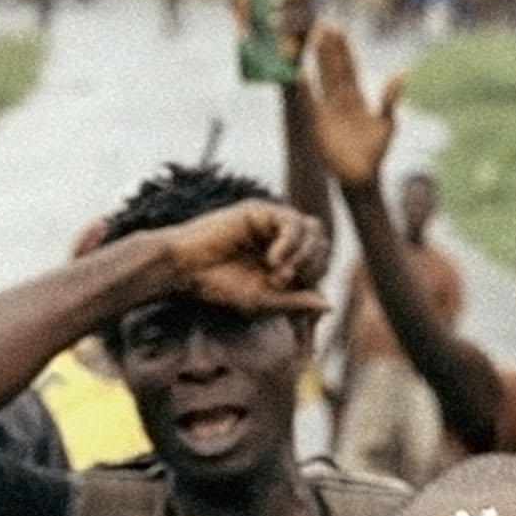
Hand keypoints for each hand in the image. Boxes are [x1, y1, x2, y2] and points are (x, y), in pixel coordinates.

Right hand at [146, 195, 331, 318]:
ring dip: (303, 256)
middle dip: (312, 268)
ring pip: (314, 231)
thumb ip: (295, 303)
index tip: (291, 299)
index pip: (320, 266)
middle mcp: (283, 240)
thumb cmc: (218, 286)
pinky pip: (293, 222)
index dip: (315, 284)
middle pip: (323, 246)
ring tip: (278, 274)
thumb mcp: (262, 301)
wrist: (185, 268)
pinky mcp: (261, 210)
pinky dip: (290, 243)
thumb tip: (330, 304)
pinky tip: (272, 259)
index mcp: (286, 261)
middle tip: (282, 283)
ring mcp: (273, 223)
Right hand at [299, 20, 402, 200]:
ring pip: (320, 80)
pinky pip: (309, 103)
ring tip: (309, 40)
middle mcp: (340, 100)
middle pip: (332, 68)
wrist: (362, 178)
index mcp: (357, 98)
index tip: (338, 28)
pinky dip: (304, 89)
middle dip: (327, 47)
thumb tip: (401, 72)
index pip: (348, 67)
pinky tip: (298, 73)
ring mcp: (327, 111)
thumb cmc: (376, 152)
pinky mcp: (318, 125)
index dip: (343, 48)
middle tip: (320, 24)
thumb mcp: (387, 123)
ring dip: (315, 61)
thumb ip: (390, 98)